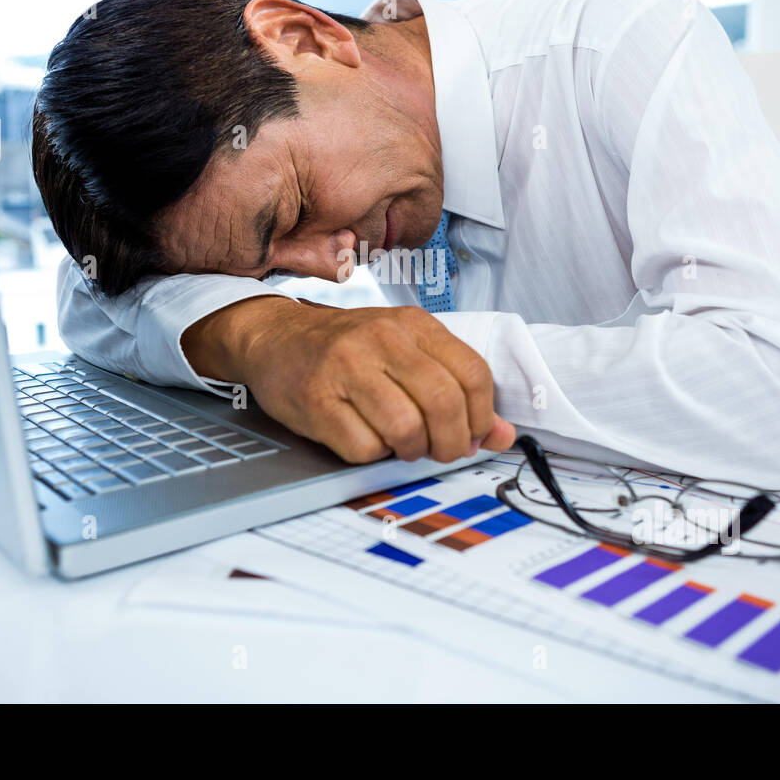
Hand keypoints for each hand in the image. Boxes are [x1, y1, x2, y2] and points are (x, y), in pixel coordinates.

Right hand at [184, 298, 516, 463]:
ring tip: (403, 445)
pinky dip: (373, 455)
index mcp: (411, 324)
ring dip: (412, 451)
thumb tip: (503, 435)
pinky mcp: (317, 401)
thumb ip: (455, 388)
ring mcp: (346, 369)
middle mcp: (381, 339)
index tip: (475, 434)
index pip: (472, 373)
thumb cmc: (346, 348)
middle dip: (452, 443)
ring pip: (406, 430)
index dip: (483, 416)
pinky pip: (365, 448)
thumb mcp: (406, 352)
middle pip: (444, 404)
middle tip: (441, 451)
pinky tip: (366, 438)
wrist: (275, 337)